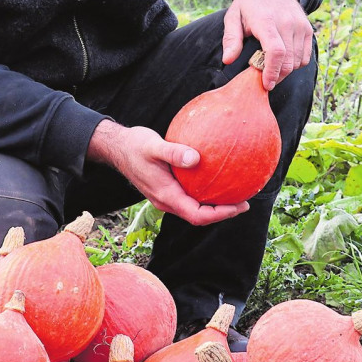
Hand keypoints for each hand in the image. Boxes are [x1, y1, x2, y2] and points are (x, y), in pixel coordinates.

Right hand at [87, 120, 248, 225]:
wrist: (117, 147)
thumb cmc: (134, 145)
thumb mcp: (154, 145)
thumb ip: (174, 152)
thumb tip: (196, 158)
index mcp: (166, 195)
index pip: (197, 215)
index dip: (220, 215)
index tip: (239, 206)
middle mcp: (166, 201)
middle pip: (198, 216)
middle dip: (222, 213)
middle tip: (244, 203)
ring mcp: (165, 197)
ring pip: (193, 209)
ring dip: (214, 206)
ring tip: (234, 194)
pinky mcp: (165, 189)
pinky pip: (189, 197)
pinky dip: (204, 194)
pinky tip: (215, 179)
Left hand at [223, 0, 313, 89]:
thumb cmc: (250, 4)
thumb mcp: (233, 16)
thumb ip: (231, 39)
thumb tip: (228, 60)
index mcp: (266, 20)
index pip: (275, 51)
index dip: (271, 71)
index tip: (265, 84)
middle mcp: (287, 23)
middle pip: (288, 61)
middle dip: (276, 76)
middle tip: (264, 80)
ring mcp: (300, 26)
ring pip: (297, 61)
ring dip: (285, 72)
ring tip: (271, 71)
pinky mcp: (307, 29)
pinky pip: (305, 57)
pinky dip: (295, 64)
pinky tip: (282, 62)